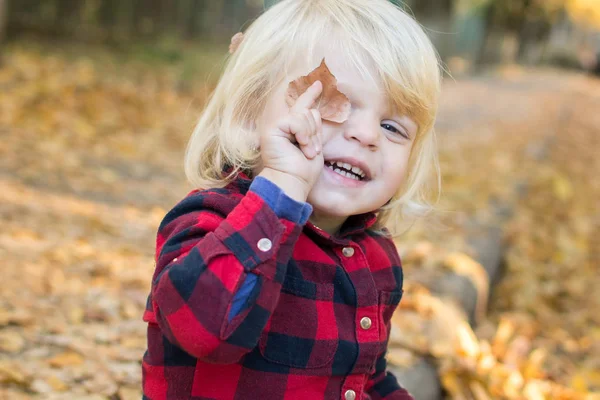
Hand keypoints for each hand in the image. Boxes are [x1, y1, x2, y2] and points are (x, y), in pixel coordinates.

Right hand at [258, 81, 323, 202]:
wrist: (292, 182)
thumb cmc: (303, 171)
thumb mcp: (314, 145)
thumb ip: (313, 127)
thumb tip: (314, 109)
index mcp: (293, 129)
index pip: (304, 106)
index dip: (311, 94)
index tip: (320, 84)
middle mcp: (283, 125)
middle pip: (309, 112)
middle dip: (316, 132)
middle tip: (312, 151)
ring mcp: (277, 126)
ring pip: (304, 116)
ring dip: (311, 137)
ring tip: (307, 153)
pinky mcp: (273, 129)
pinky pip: (296, 121)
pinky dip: (304, 135)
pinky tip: (302, 148)